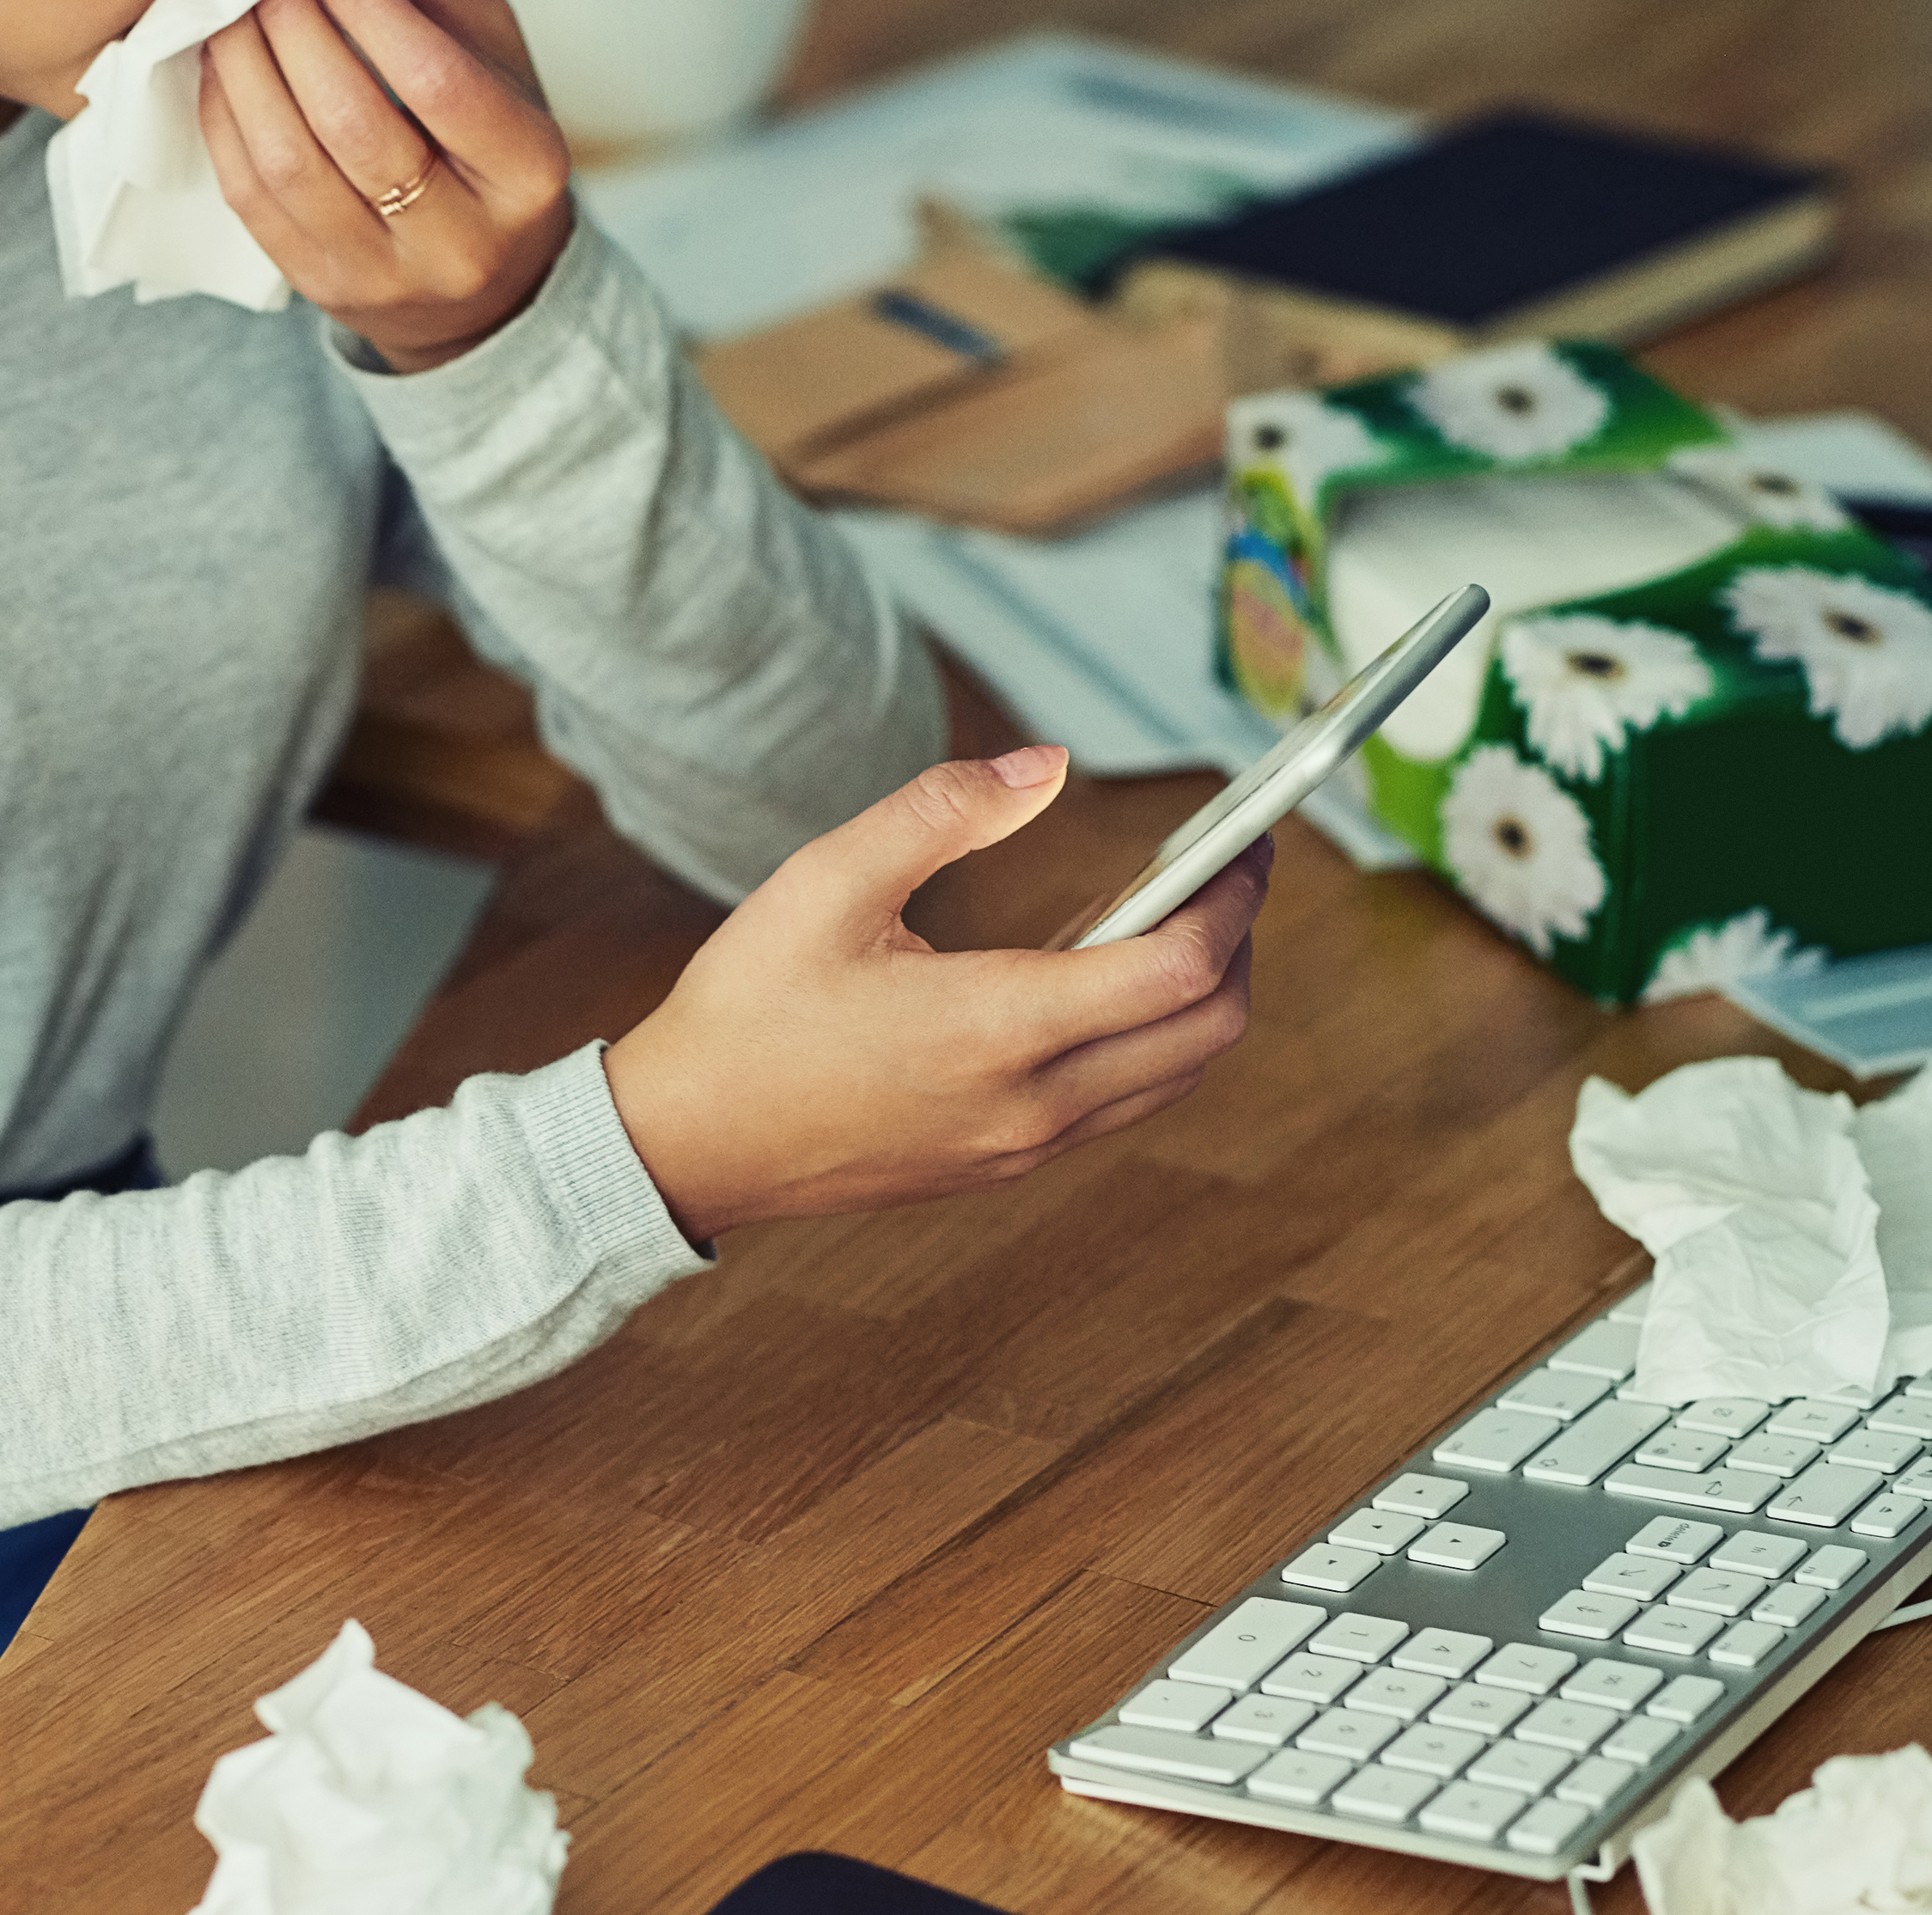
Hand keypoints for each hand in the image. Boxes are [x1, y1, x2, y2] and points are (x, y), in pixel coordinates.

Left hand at [193, 0, 574, 373]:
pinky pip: (252, 197)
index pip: (436, 78)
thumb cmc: (490, 153)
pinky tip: (221, 65)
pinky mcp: (321, 288)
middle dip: (294, 30)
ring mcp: (385, 273)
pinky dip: (225, 118)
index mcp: (526, 169)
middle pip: (353, 122)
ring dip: (245, 69)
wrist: (486, 292)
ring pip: (291, 164)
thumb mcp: (502, 66)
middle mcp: (461, 236)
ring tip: (230, 8)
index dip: (369, 4)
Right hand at [604, 742, 1270, 1246]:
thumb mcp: (827, 880)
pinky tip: (1103, 976)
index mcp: (996, 1030)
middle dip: (1240, 945)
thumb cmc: (746, 1010)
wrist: (685, 1144)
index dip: (1233, 901)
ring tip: (1175, 914)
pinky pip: (1121, 1103)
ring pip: (1173, 1076)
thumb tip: (1048, 767)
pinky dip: (1149, 1039)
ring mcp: (1021, 1146)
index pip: (1178, 971)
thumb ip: (942, 811)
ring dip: (1201, 997)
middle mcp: (1029, 1104)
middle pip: (1207, 1032)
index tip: (1246, 842)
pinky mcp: (1002, 1164)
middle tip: (1228, 872)